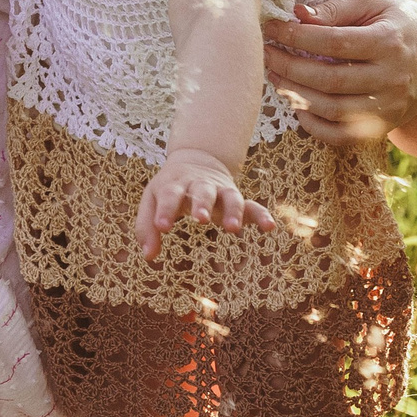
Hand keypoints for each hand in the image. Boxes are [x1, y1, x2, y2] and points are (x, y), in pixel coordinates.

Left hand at [132, 146, 272, 259]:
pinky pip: (252, 205)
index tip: (163, 226)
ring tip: (233, 229)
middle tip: (201, 220)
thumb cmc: (170, 188)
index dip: (166, 210)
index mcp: (175, 184)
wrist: (197, 159)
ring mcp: (220, 190)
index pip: (169, 195)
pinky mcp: (236, 198)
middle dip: (202, 204)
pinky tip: (269, 227)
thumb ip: (146, 228)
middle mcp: (199, 185)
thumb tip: (149, 257)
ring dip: (233, 210)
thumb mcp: (152, 200)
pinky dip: (261, 214)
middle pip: (202, 191)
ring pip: (229, 196)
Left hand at [262, 0, 416, 147]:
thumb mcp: (374, 4)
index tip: (272, 28)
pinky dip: (314, 125)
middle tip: (265, 53)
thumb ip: (336, 7)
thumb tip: (296, 14)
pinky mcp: (385, 127)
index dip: (296, 37)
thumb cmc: (400, 23)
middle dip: (289, 66)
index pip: (333, 43)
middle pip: (330, 79)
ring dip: (295, 94)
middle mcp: (392, 79)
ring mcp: (390, 107)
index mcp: (389, 42)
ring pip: (333, 110)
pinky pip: (342, 136)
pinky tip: (296, 105)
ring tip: (275, 75)